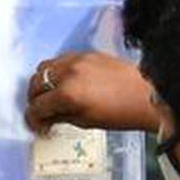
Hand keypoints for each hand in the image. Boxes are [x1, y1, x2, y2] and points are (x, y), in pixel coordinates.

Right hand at [24, 52, 159, 135]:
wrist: (146, 95)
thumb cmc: (123, 111)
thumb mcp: (86, 121)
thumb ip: (60, 117)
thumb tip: (45, 119)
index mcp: (68, 94)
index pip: (37, 106)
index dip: (33, 119)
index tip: (37, 125)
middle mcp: (69, 73)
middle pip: (35, 83)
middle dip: (34, 100)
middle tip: (40, 113)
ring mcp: (77, 60)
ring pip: (44, 67)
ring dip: (42, 83)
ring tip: (50, 97)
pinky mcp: (86, 54)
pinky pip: (61, 60)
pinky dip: (57, 72)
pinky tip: (65, 84)